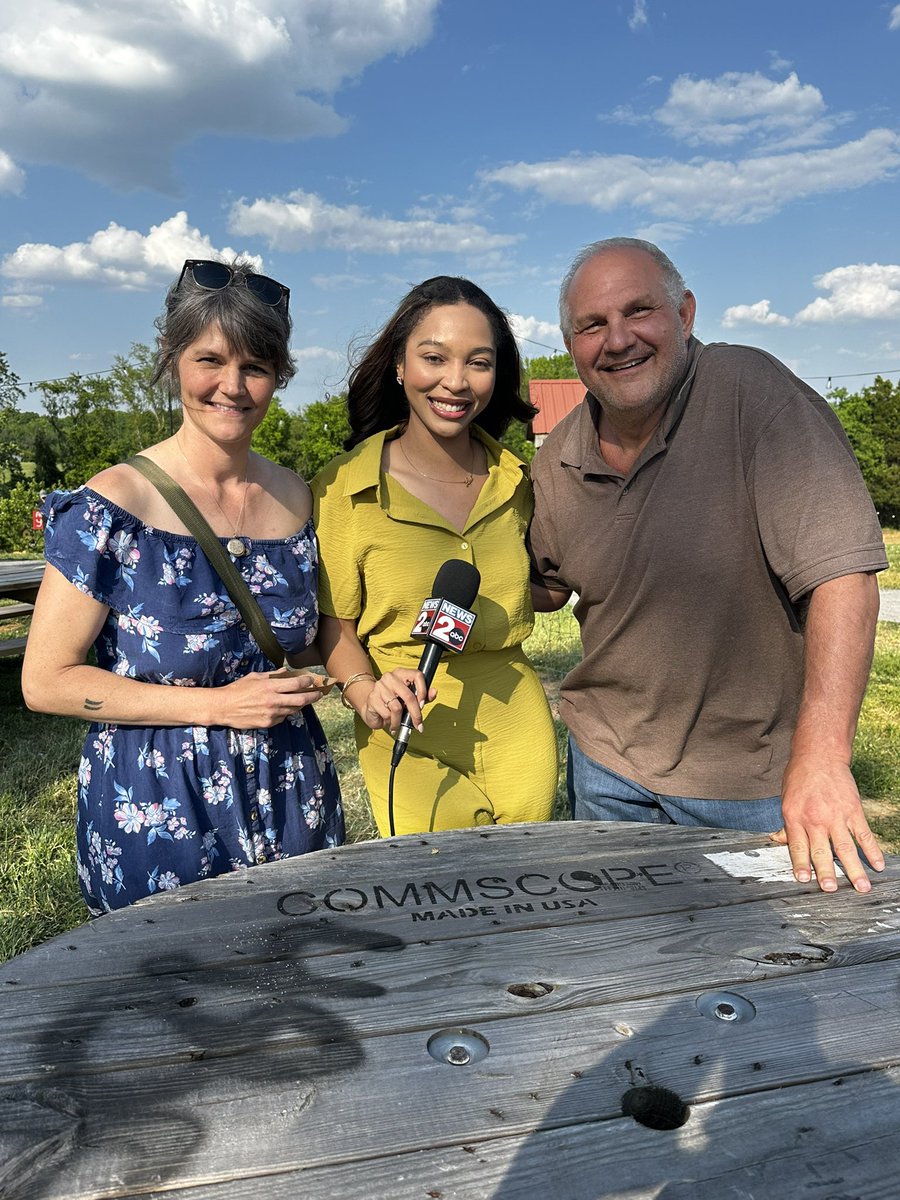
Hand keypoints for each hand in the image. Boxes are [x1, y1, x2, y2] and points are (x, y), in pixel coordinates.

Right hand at [215, 670, 334, 728]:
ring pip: (294, 710)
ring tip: (303, 699)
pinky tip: (282, 708)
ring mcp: (271, 713)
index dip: (308, 682)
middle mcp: (273, 700)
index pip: (296, 684)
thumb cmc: (238, 689)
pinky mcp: (268, 723)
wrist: (223, 707)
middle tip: (320, 694)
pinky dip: (285, 712)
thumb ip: (272, 675)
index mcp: (270, 686)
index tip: (313, 680)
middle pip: (301, 699)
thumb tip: (286, 672)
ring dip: (300, 705)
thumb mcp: (255, 677)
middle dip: (314, 696)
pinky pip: (283, 717)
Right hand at [350, 669, 435, 733]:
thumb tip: (434, 691)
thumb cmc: (394, 702)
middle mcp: (390, 677)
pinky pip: (387, 714)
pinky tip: (388, 721)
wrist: (372, 708)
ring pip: (397, 708)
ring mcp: (379, 687)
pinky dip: (390, 721)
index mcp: (402, 673)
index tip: (423, 705)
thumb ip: (424, 696)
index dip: (423, 691)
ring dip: (399, 721)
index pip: (417, 675)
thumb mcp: (411, 699)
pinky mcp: (372, 698)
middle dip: (415, 714)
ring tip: (398, 724)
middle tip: (418, 725)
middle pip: (409, 695)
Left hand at [771, 752, 884, 893]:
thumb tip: (778, 841)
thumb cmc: (799, 778)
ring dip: (854, 868)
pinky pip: (864, 834)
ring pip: (845, 847)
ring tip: (861, 887)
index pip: (797, 846)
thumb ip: (786, 823)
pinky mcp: (853, 810)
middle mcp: (815, 819)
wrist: (820, 756)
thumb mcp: (785, 799)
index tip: (804, 880)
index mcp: (795, 817)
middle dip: (825, 872)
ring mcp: (836, 815)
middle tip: (830, 889)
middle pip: (821, 850)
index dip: (800, 864)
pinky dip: (872, 850)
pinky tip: (878, 864)